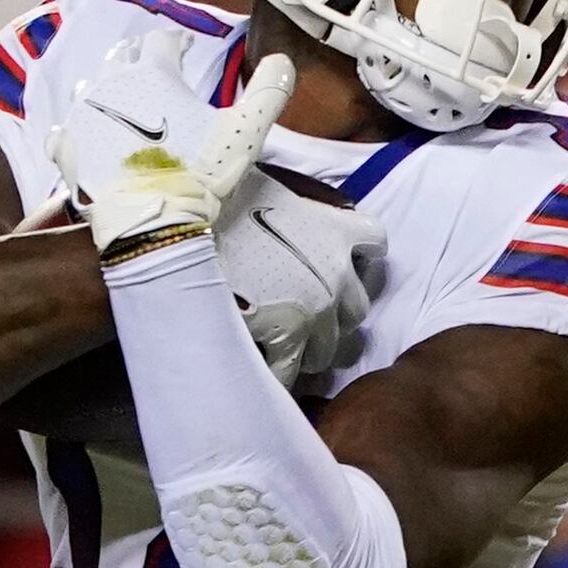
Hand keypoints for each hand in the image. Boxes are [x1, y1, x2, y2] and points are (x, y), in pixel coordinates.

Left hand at [56, 36, 290, 264]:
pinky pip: (64, 128)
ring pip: (90, 84)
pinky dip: (76, 126)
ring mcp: (84, 116)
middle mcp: (112, 84)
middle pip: (122, 55)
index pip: (164, 40)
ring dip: (105, 81)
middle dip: (139, 53)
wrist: (151, 224)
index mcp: (154, 74)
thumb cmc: (199, 175)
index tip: (186, 45)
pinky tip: (83, 131)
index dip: (178, 40)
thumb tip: (283, 61)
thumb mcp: (245, 132)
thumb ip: (268, 92)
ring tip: (117, 90)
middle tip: (150, 58)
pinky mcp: (67, 149)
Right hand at [212, 177, 387, 383]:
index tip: (340, 260)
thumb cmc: (225, 196)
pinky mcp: (287, 337)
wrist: (191, 220)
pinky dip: (282, 376)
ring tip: (284, 348)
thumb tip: (289, 216)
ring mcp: (317, 310)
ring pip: (332, 349)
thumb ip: (298, 211)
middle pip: (357, 310)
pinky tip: (264, 372)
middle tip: (307, 316)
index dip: (358, 255)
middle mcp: (338, 273)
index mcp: (337, 231)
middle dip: (336, 315)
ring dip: (313, 348)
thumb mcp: (276, 191)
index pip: (376, 243)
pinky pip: (292, 372)